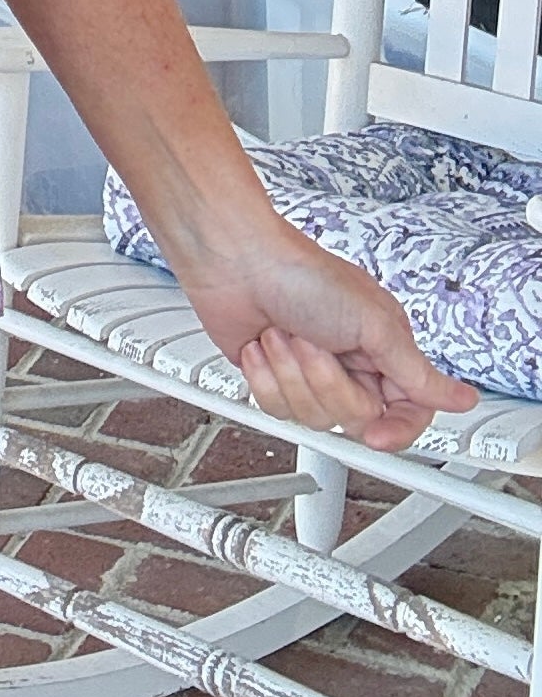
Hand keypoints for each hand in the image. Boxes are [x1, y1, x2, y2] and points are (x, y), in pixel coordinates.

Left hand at [173, 214, 478, 452]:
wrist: (233, 260)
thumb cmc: (300, 273)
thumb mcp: (372, 323)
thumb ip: (416, 373)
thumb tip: (462, 398)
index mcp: (383, 348)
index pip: (409, 410)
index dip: (396, 430)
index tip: (375, 436)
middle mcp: (350, 363)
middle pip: (355, 417)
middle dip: (326, 381)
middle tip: (315, 342)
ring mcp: (309, 372)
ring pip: (312, 416)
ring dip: (292, 373)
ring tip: (285, 334)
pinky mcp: (273, 377)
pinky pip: (275, 408)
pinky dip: (264, 375)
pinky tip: (261, 344)